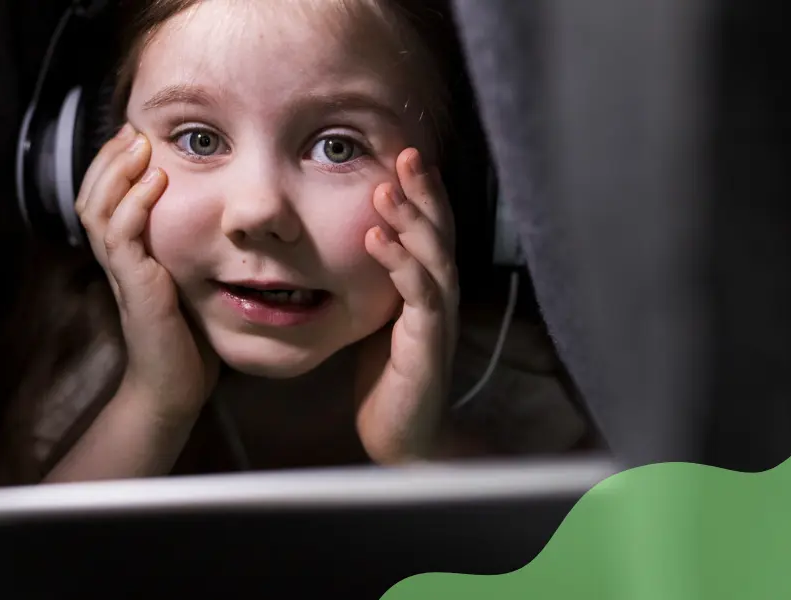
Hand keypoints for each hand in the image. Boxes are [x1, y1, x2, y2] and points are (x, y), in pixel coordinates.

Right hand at [75, 124, 220, 419]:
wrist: (175, 386)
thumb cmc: (186, 337)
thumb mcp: (187, 279)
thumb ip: (186, 247)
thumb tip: (218, 213)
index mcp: (125, 255)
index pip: (103, 198)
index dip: (113, 165)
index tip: (135, 135)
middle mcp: (115, 260)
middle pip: (91, 196)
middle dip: (109, 159)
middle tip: (132, 130)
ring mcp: (121, 273)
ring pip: (98, 210)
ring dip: (117, 174)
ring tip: (139, 146)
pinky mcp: (135, 287)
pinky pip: (122, 239)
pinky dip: (135, 206)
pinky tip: (156, 182)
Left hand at [354, 148, 459, 463]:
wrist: (404, 435)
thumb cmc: (389, 377)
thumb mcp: (377, 318)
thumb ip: (375, 282)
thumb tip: (349, 243)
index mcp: (429, 287)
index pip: (430, 229)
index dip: (421, 192)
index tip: (402, 154)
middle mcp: (441, 296)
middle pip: (439, 232)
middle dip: (423, 191)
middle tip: (405, 153)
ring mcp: (438, 319)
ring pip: (433, 257)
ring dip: (411, 220)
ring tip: (387, 189)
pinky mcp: (428, 344)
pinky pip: (419, 295)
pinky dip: (400, 264)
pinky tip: (378, 240)